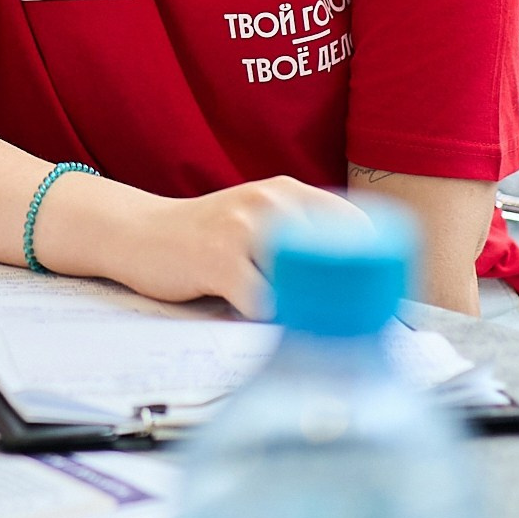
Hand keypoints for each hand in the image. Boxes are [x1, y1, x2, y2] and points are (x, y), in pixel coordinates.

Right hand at [129, 176, 363, 313]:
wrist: (138, 233)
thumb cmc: (205, 237)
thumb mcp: (257, 219)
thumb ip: (299, 235)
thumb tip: (360, 279)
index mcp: (286, 192)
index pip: (358, 225)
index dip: (376, 265)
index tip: (380, 296)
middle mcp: (269, 204)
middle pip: (336, 258)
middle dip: (346, 297)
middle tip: (350, 323)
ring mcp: (244, 231)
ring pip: (302, 284)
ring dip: (305, 311)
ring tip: (303, 325)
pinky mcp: (220, 262)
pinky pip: (264, 303)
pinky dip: (267, 320)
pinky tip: (257, 319)